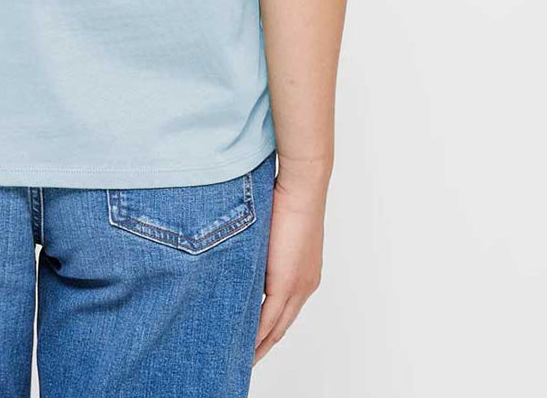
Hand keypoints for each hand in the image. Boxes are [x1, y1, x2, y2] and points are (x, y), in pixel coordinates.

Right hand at [255, 173, 324, 361]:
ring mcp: (298, 287)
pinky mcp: (286, 283)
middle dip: (263, 345)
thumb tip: (244, 253)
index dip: (269, 329)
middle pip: (281, 327)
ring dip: (258, 345)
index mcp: (305, 275)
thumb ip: (262, 250)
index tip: (254, 341)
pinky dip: (255, 335)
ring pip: (275, 328)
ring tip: (240, 358)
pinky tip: (243, 346)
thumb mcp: (273, 230)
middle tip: (244, 360)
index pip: (285, 311)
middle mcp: (305, 286)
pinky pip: (268, 318)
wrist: (303, 187)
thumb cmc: (287, 197)